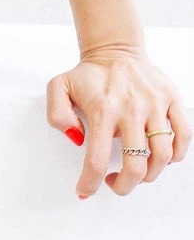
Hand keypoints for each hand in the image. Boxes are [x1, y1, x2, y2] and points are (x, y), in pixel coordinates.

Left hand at [46, 45, 190, 197]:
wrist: (114, 48)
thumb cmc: (89, 74)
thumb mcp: (59, 87)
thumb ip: (58, 115)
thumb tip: (77, 140)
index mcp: (101, 108)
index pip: (96, 159)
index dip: (90, 182)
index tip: (85, 191)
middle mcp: (130, 108)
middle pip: (136, 166)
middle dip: (125, 186)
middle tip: (115, 184)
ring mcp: (154, 105)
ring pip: (162, 156)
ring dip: (150, 174)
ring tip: (136, 170)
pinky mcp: (172, 100)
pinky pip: (183, 136)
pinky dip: (175, 154)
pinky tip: (158, 154)